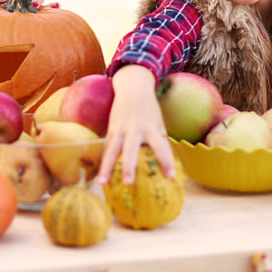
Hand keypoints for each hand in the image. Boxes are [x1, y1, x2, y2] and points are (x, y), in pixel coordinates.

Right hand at [97, 65, 175, 184]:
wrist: (133, 88)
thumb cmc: (149, 111)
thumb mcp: (158, 123)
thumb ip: (159, 141)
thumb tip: (165, 165)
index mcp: (151, 128)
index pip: (161, 147)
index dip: (166, 161)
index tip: (170, 177)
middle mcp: (134, 129)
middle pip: (130, 150)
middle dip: (129, 167)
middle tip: (129, 183)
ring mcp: (120, 129)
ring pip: (112, 150)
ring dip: (107, 167)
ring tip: (104, 183)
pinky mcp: (111, 130)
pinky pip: (106, 149)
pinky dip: (103, 163)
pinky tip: (101, 177)